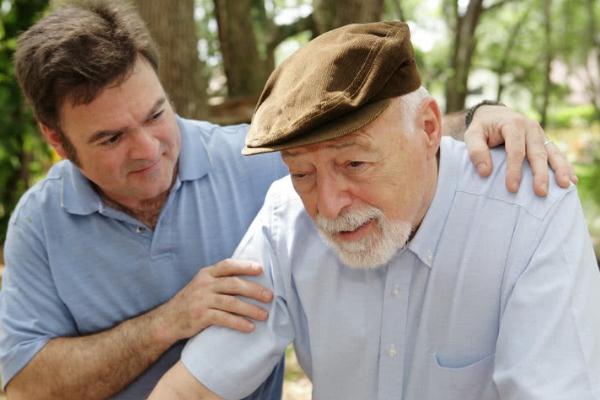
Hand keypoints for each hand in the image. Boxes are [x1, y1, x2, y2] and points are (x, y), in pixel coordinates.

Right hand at [152, 259, 272, 343]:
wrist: (168, 320)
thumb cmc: (192, 301)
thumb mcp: (202, 285)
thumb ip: (220, 280)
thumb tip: (249, 280)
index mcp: (207, 274)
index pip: (228, 265)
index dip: (244, 266)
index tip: (260, 269)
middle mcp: (205, 284)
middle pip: (234, 284)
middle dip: (254, 290)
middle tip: (270, 296)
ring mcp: (202, 300)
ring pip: (231, 302)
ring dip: (250, 309)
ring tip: (264, 315)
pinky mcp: (200, 316)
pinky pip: (224, 318)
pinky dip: (238, 323)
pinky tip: (249, 327)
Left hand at [464, 105, 576, 195]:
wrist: (494, 115)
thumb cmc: (482, 128)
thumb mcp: (472, 134)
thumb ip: (476, 151)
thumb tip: (485, 172)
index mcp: (513, 125)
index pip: (515, 150)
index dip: (514, 170)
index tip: (512, 188)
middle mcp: (531, 128)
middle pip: (537, 153)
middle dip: (540, 174)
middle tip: (540, 192)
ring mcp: (541, 135)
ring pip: (553, 153)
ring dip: (560, 170)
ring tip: (565, 185)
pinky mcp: (545, 141)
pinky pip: (557, 154)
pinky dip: (565, 166)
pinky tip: (571, 180)